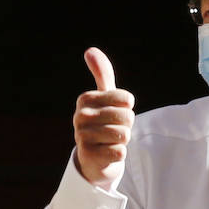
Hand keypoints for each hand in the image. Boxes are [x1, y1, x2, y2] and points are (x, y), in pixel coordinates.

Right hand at [73, 48, 134, 186]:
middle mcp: (80, 116)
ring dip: (123, 140)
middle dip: (127, 125)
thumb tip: (89, 50)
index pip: (126, 99)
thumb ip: (102, 74)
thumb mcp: (103, 98)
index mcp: (85, 99)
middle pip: (126, 117)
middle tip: (115, 129)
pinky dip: (119, 154)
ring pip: (123, 135)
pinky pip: (119, 152)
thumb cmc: (102, 123)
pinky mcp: (88, 156)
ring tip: (111, 141)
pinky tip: (108, 152)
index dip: (128, 108)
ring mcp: (82, 137)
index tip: (117, 112)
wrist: (93, 158)